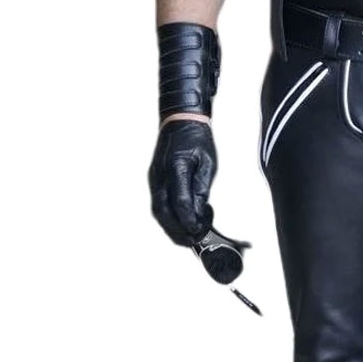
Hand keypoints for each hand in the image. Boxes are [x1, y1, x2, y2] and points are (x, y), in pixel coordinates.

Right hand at [149, 117, 217, 245]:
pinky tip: (181, 224)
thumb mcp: (208, 163)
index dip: (190, 220)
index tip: (199, 230)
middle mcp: (160, 175)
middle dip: (178, 231)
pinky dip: (168, 219)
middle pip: (163, 212)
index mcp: (176, 168)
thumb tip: (199, 212)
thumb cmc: (197, 139)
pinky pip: (158, 205)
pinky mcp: (154, 181)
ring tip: (188, 237)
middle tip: (193, 241)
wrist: (179, 119)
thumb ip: (202, 188)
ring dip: (171, 228)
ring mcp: (154, 179)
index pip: (180, 202)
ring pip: (158, 212)